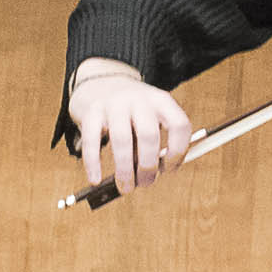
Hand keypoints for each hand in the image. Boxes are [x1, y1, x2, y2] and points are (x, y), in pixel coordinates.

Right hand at [71, 62, 195, 197]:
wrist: (100, 84)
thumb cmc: (131, 115)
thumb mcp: (149, 121)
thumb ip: (152, 147)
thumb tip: (148, 177)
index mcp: (161, 102)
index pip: (179, 125)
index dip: (179, 152)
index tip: (169, 170)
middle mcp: (139, 99)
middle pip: (149, 135)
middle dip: (148, 167)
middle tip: (145, 183)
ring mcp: (114, 104)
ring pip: (122, 140)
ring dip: (125, 171)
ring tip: (125, 188)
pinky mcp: (91, 112)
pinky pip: (92, 140)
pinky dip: (93, 163)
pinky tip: (96, 180)